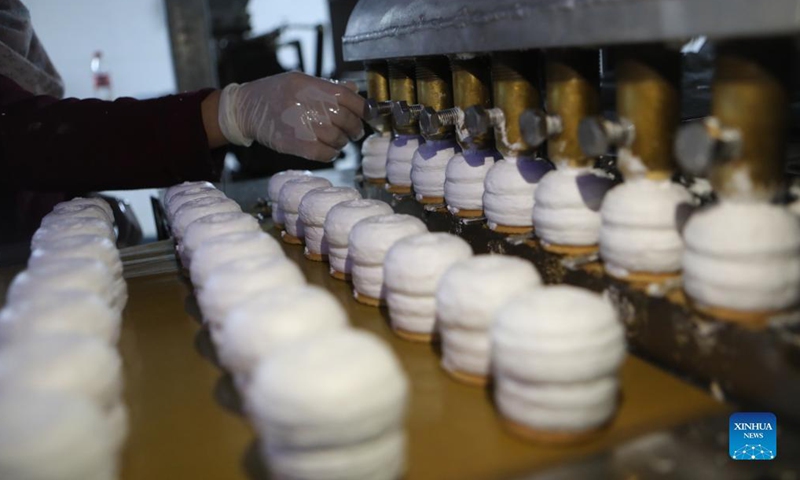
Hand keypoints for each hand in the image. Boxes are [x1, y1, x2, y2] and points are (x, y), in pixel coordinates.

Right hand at [217, 72, 365, 161]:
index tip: (369, 115)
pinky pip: (325, 153)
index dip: (364, 109)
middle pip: (346, 120)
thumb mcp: (301, 80)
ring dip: (342, 142)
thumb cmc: (276, 93)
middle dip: (355, 129)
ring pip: (338, 139)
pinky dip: (331, 154)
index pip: (349, 98)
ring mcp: (302, 125)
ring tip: (338, 140)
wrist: (246, 109)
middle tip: (354, 132)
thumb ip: (328, 86)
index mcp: (311, 86)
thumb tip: (356, 91)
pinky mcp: (295, 144)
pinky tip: (328, 149)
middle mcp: (308, 104)